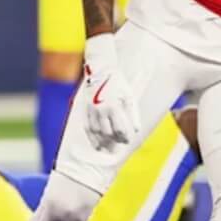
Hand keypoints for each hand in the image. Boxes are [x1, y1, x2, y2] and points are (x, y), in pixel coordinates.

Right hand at [83, 33, 141, 150]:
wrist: (101, 70)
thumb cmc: (118, 84)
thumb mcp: (129, 96)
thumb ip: (133, 114)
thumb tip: (136, 131)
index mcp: (113, 106)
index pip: (119, 129)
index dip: (123, 137)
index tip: (127, 141)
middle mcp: (100, 110)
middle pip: (107, 133)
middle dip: (113, 142)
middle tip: (118, 146)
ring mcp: (91, 110)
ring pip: (95, 132)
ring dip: (101, 143)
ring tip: (106, 150)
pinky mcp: (84, 109)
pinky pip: (87, 127)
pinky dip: (91, 138)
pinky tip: (95, 144)